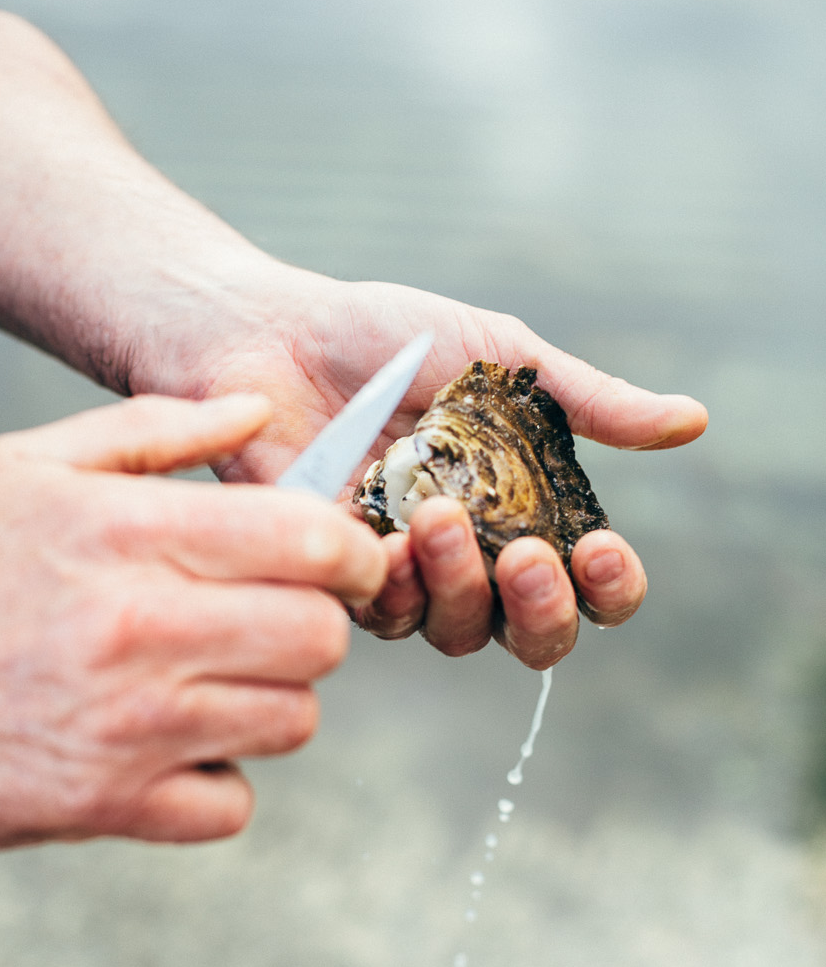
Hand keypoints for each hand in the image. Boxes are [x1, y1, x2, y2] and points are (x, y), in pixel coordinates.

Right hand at [0, 394, 386, 850]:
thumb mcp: (28, 468)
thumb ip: (155, 428)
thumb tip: (255, 410)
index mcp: (130, 534)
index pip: (310, 541)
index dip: (349, 551)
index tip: (339, 560)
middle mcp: (144, 629)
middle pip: (321, 637)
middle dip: (311, 625)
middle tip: (270, 619)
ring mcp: (134, 728)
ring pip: (292, 721)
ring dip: (268, 700)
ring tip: (212, 679)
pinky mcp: (114, 806)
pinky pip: (231, 803)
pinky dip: (214, 780)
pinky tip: (172, 745)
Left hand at [133, 264, 706, 667]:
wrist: (271, 330)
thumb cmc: (385, 337)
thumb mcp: (500, 358)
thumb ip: (588, 400)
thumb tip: (694, 421)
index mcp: (522, 508)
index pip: (588, 583)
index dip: (609, 586)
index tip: (602, 546)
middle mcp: (471, 556)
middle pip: (532, 636)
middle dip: (543, 611)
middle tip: (529, 557)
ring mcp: (403, 573)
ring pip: (456, 634)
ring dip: (462, 587)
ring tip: (440, 515)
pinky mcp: (336, 577)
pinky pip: (379, 616)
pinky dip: (394, 587)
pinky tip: (388, 540)